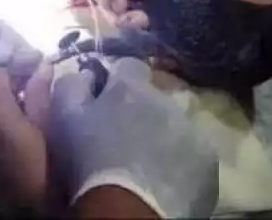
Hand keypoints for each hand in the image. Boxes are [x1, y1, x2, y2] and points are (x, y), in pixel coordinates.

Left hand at [0, 65, 55, 213]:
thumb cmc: (48, 163)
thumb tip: (40, 64)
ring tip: (20, 102)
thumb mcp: (47, 124)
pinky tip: (9, 127)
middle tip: (29, 79)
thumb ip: (39, 91)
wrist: (36, 208)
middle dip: (4, 80)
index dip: (13, 61)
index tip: (31, 62)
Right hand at [50, 57, 218, 217]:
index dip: (117, 80)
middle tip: (123, 135)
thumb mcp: (64, 117)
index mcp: (131, 87)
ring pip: (175, 123)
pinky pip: (193, 152)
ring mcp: (191, 130)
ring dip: (161, 133)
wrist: (126, 211)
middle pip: (154, 96)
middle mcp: (167, 100)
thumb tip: (86, 74)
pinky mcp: (207, 162)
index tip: (107, 99)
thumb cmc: (88, 161)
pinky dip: (180, 160)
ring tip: (144, 160)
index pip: (129, 65)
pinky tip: (162, 177)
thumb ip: (72, 85)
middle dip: (141, 108)